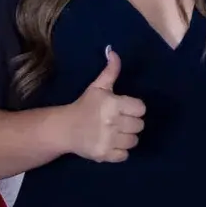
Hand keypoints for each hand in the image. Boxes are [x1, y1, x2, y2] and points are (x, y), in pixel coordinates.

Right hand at [62, 48, 144, 162]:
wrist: (64, 129)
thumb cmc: (84, 106)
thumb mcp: (98, 87)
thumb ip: (110, 71)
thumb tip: (113, 51)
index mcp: (113, 104)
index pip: (141, 108)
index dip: (134, 108)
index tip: (124, 109)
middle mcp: (112, 122)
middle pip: (139, 125)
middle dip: (131, 123)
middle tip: (118, 121)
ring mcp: (108, 140)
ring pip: (134, 141)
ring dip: (127, 138)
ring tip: (115, 133)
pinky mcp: (104, 155)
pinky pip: (125, 155)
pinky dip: (120, 152)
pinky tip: (111, 144)